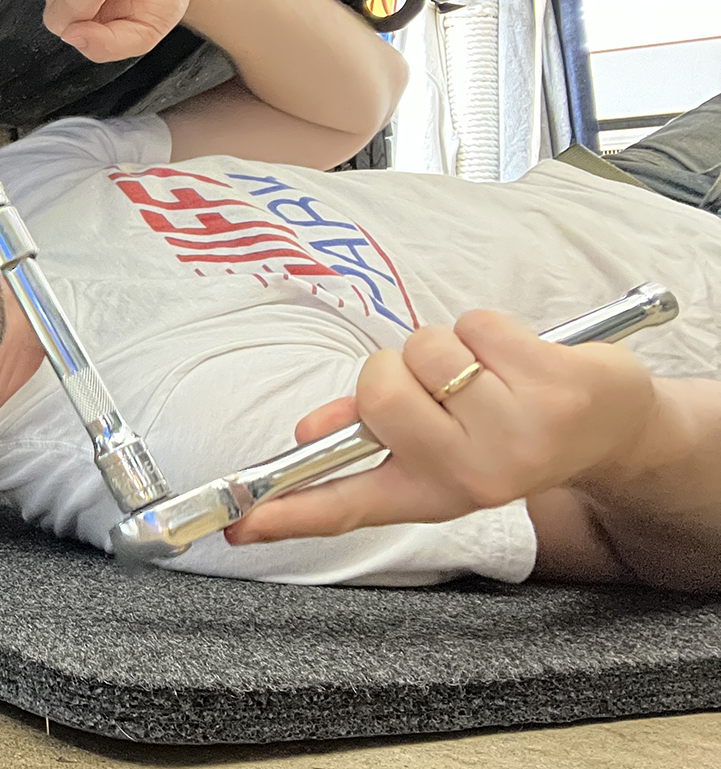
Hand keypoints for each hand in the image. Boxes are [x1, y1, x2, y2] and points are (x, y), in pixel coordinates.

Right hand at [226, 309, 658, 544]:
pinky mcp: (552, 389)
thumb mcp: (440, 447)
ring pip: (425, 350)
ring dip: (449, 346)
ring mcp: (514, 435)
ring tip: (488, 375)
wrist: (612, 430)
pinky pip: (474, 326)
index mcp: (431, 493)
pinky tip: (520, 358)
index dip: (290, 514)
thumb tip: (307, 431)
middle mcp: (470, 475)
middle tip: (439, 386)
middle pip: (378, 391)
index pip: (348, 507)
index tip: (238, 526)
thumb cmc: (507, 429)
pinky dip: (489, 327)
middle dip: (397, 368)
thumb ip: (370, 437)